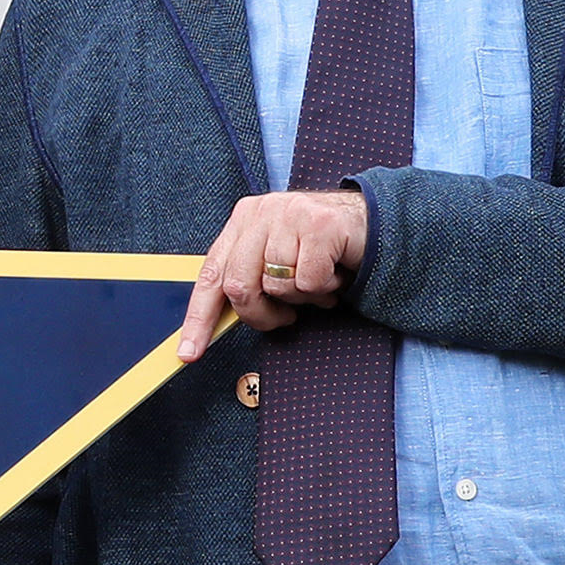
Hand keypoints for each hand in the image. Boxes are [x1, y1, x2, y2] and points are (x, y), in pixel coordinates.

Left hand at [181, 187, 369, 353]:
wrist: (376, 223)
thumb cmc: (322, 248)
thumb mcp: (278, 258)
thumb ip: (251, 279)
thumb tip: (223, 319)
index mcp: (243, 221)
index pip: (211, 274)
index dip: (198, 317)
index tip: (189, 351)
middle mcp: (261, 214)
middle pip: (239, 286)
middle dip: (261, 314)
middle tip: (285, 317)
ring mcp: (289, 215)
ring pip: (278, 286)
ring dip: (302, 298)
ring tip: (318, 281)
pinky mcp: (319, 225)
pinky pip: (308, 282)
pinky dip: (324, 289)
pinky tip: (334, 272)